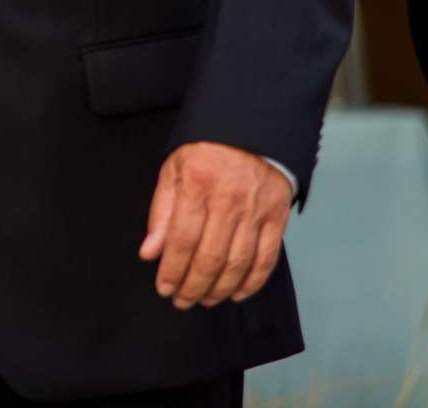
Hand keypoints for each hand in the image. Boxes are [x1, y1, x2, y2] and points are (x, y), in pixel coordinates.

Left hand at [138, 142, 291, 307]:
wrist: (252, 127)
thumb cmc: (206, 149)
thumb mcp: (173, 170)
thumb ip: (161, 212)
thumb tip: (150, 252)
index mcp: (197, 186)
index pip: (182, 239)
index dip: (172, 269)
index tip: (164, 288)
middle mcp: (228, 200)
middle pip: (210, 257)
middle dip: (193, 286)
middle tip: (182, 301)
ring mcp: (256, 210)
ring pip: (238, 262)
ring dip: (219, 288)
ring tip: (204, 299)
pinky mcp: (278, 216)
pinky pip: (266, 257)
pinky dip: (252, 281)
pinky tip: (236, 293)